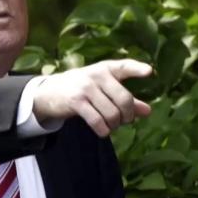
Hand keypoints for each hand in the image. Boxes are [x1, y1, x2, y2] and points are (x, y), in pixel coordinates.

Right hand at [32, 59, 152, 136]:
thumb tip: (148, 111)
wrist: (49, 92)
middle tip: (124, 121)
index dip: (137, 69)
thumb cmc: (81, 89)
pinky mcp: (76, 102)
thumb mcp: (103, 89)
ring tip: (111, 125)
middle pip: (124, 99)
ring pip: (112, 113)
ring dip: (115, 125)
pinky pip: (97, 120)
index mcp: (106, 69)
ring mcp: (86, 88)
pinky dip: (104, 130)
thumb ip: (125, 99)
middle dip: (128, 115)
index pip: (124, 66)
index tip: (149, 72)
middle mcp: (97, 75)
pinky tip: (103, 130)